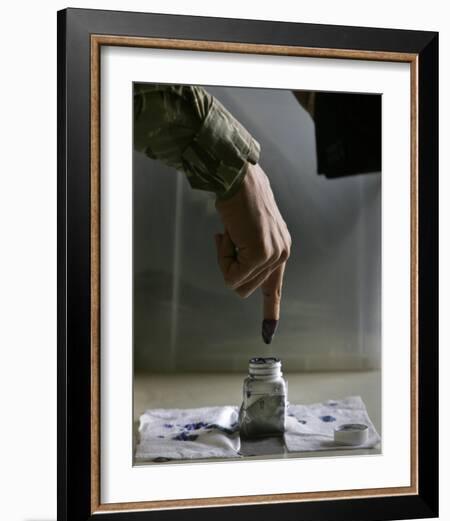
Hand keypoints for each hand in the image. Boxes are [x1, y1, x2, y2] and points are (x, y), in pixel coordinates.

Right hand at [213, 163, 291, 342]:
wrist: (238, 179)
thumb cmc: (239, 201)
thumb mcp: (247, 232)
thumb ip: (248, 254)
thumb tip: (237, 277)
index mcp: (280, 250)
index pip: (274, 287)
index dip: (270, 310)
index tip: (269, 333)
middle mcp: (281, 254)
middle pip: (247, 289)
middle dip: (229, 269)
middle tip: (227, 241)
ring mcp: (273, 256)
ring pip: (237, 284)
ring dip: (225, 261)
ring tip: (229, 234)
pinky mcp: (261, 255)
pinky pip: (231, 274)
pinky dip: (222, 256)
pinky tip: (227, 233)